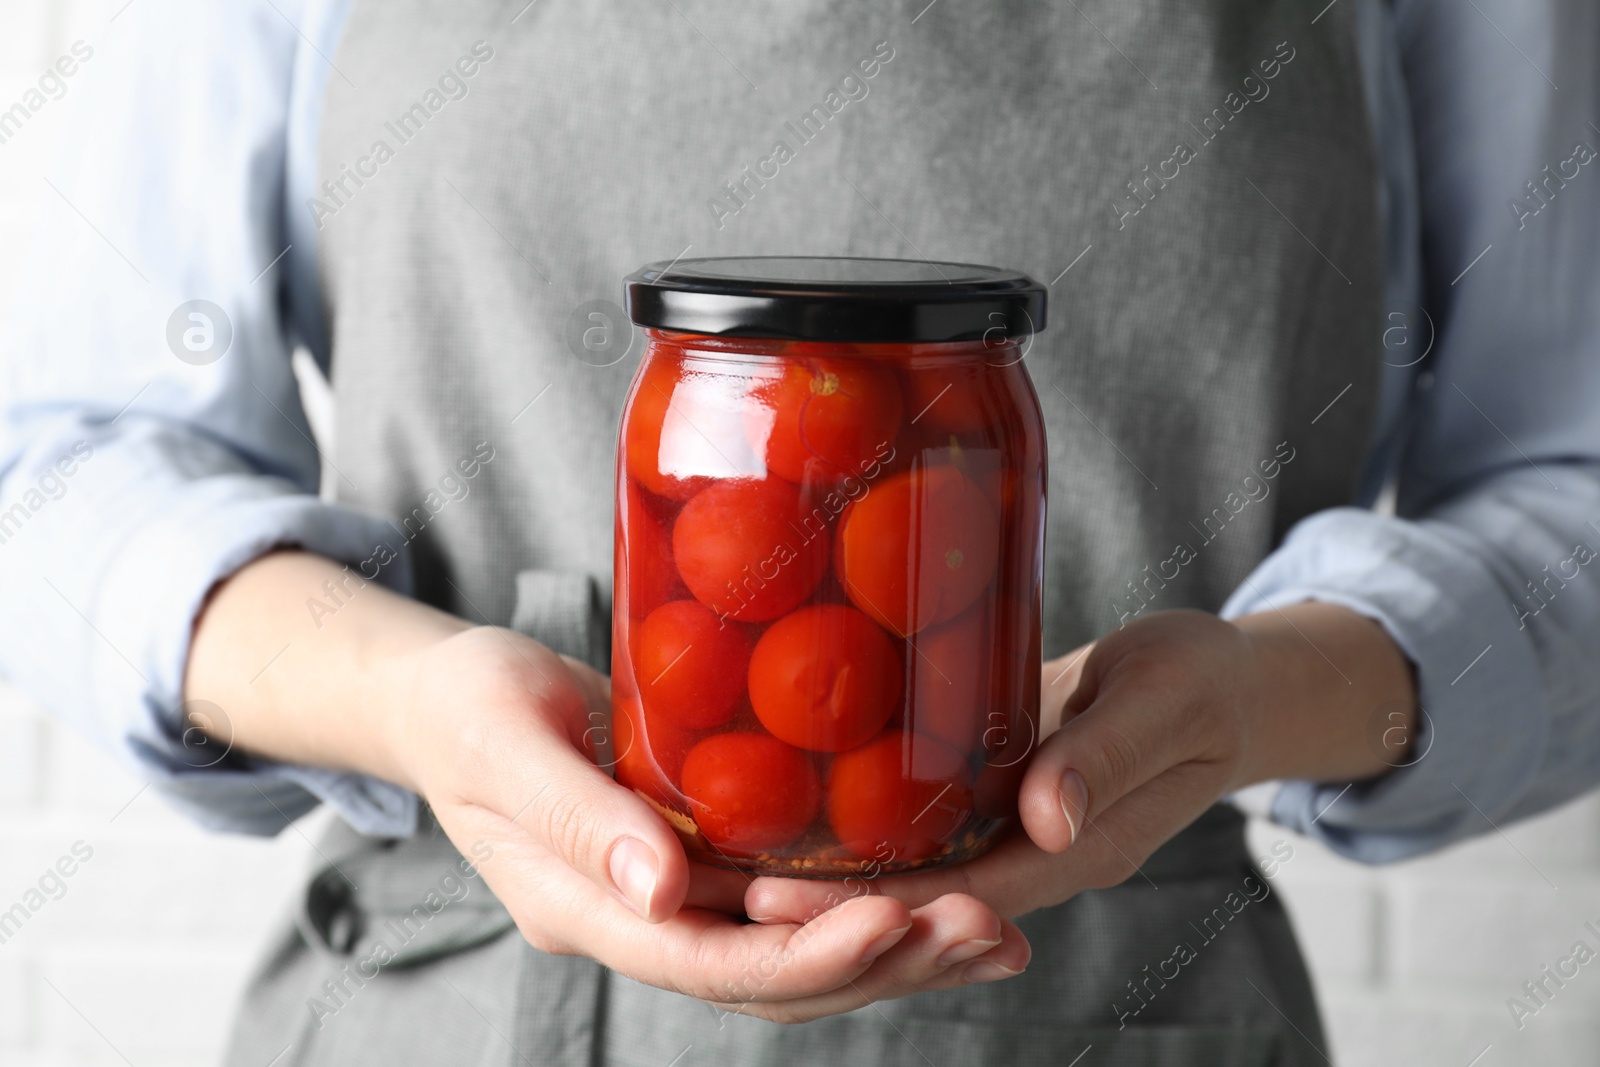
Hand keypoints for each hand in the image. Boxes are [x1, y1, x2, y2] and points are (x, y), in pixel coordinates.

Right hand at [386, 626, 1027, 1021]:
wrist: (451, 697)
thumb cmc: (464, 705)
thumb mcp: (503, 742)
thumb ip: (577, 819)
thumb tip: (661, 894)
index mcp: (585, 909)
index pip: (704, 964)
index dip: (802, 957)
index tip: (892, 919)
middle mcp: (642, 920)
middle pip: (770, 979)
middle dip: (880, 961)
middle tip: (985, 928)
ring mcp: (675, 895)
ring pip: (793, 949)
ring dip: (895, 946)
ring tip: (993, 929)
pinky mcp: (705, 856)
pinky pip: (792, 897)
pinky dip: (868, 898)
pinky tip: (940, 884)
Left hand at [745, 606, 1414, 936]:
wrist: (1222, 685)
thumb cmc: (1204, 684)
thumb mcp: (1166, 702)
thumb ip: (1109, 755)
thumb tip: (1049, 818)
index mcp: (1078, 848)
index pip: (957, 896)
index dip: (866, 905)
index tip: (780, 902)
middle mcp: (1035, 853)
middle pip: (919, 899)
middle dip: (826, 904)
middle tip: (725, 888)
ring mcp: (1014, 832)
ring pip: (914, 872)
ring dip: (833, 872)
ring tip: (736, 859)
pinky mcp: (996, 798)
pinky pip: (925, 827)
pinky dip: (864, 826)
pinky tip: (795, 801)